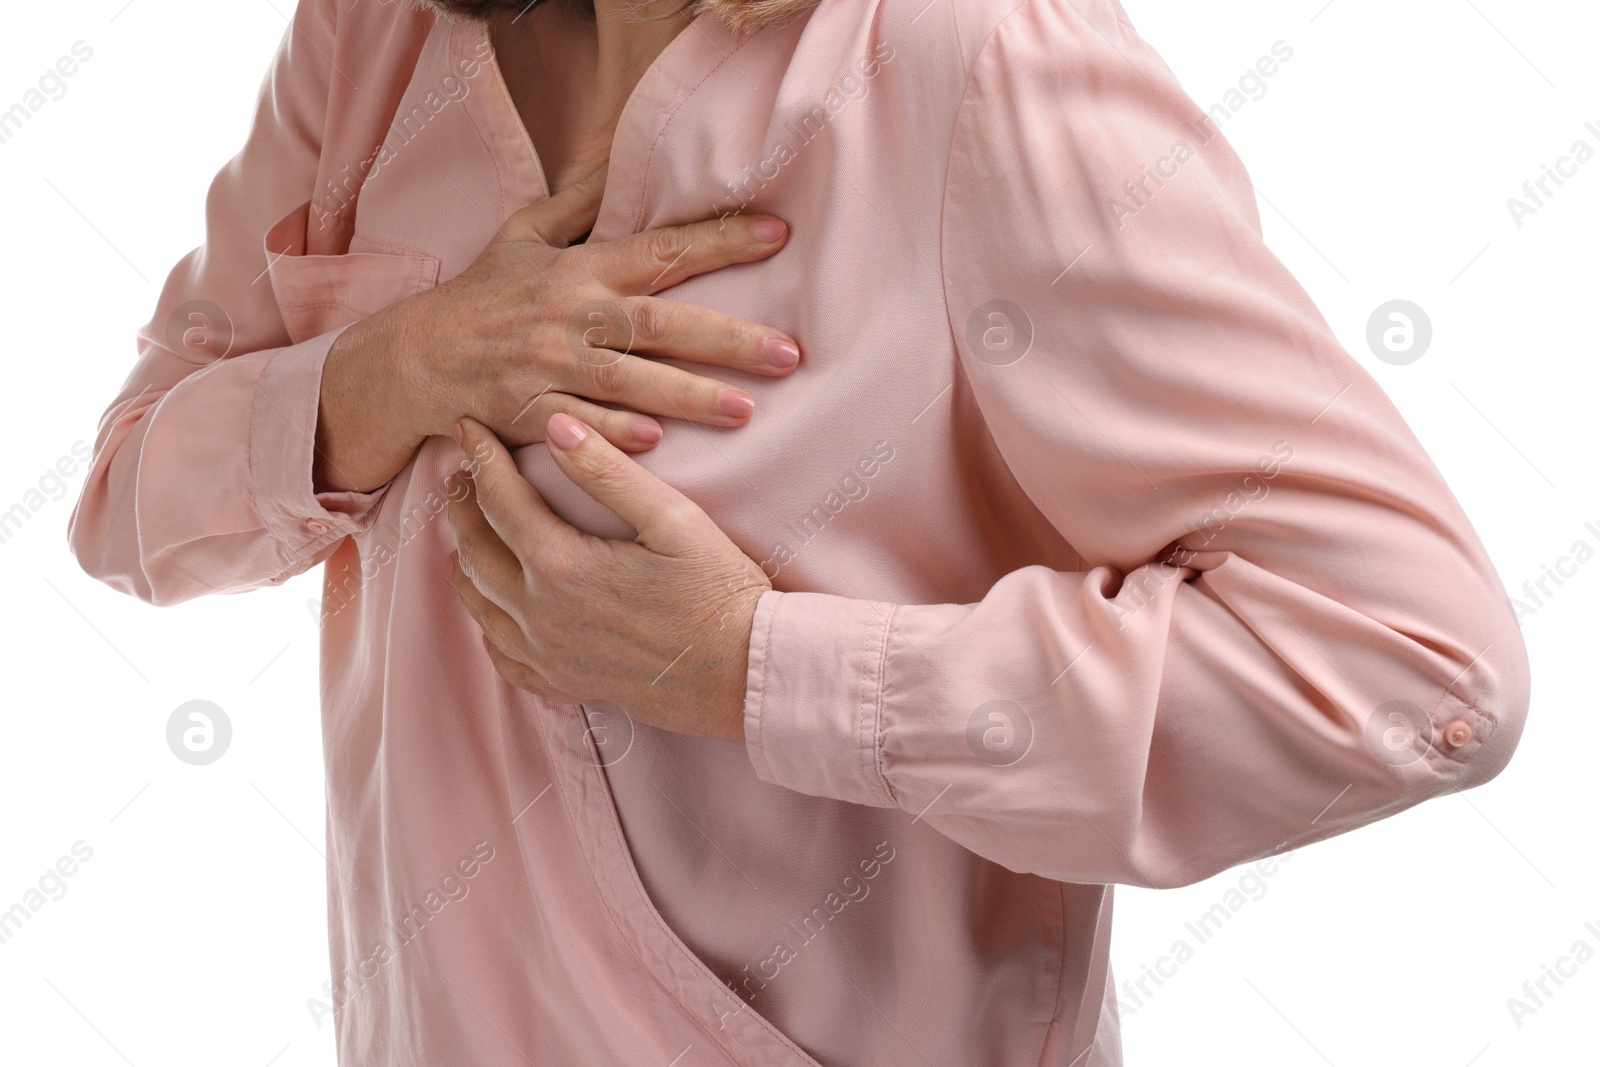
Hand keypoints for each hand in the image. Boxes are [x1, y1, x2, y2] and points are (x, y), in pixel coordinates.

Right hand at [396, 162, 800, 450]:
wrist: (413, 358)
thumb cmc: (481, 296)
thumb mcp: (523, 234)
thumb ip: (579, 202)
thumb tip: (621, 155)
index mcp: (579, 269)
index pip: (660, 250)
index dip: (719, 241)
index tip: (777, 235)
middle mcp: (570, 316)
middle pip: (659, 325)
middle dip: (726, 339)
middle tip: (788, 354)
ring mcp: (547, 366)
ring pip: (629, 381)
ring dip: (688, 396)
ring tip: (747, 409)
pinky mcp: (527, 412)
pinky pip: (578, 426)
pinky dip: (614, 434)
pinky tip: (658, 443)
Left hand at [444, 413, 768, 743]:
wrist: (745, 674)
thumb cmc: (720, 591)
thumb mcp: (673, 518)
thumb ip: (607, 472)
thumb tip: (556, 424)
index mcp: (562, 565)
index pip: (498, 498)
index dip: (480, 458)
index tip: (466, 428)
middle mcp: (540, 614)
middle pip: (475, 549)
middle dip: (463, 504)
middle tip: (462, 473)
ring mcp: (547, 655)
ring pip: (478, 602)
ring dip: (466, 559)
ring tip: (469, 531)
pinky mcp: (563, 684)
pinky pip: (501, 655)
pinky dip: (486, 621)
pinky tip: (495, 605)